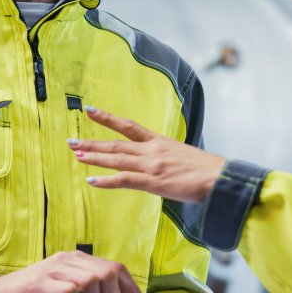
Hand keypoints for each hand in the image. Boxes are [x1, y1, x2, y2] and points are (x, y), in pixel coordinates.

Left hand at [68, 106, 225, 202]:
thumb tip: (162, 164)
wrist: (220, 178)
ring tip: (76, 154)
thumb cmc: (208, 171)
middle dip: (92, 142)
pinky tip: (91, 181)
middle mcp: (152, 150)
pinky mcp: (153, 181)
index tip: (90, 111)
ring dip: (94, 157)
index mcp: (160, 142)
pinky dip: (106, 180)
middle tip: (71, 141)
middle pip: (116, 144)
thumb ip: (168, 158)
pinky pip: (124, 179)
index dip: (108, 118)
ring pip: (116, 159)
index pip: (129, 127)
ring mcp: (151, 165)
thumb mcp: (184, 157)